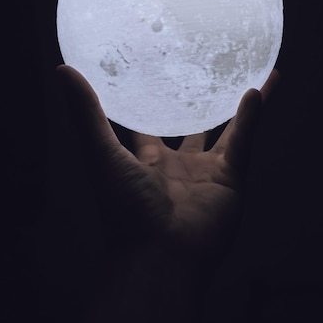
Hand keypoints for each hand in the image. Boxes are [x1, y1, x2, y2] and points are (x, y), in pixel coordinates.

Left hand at [56, 65, 278, 260]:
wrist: (161, 256)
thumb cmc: (126, 207)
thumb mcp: (101, 153)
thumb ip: (87, 113)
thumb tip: (63, 70)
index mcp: (143, 159)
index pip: (146, 121)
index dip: (149, 97)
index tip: (153, 66)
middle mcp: (175, 164)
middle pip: (188, 125)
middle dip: (195, 101)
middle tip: (203, 67)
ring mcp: (205, 172)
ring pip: (224, 129)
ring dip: (236, 105)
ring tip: (245, 71)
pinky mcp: (230, 179)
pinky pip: (242, 142)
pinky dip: (251, 118)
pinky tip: (259, 87)